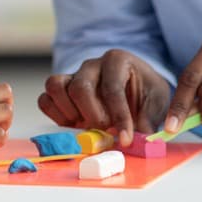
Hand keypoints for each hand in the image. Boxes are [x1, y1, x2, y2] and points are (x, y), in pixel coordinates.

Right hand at [37, 49, 171, 147]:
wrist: (135, 90)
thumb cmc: (145, 93)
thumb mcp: (156, 103)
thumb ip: (148, 120)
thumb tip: (140, 141)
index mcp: (117, 60)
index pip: (112, 89)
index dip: (119, 117)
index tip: (126, 139)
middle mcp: (92, 64)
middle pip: (80, 88)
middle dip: (93, 116)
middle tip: (106, 130)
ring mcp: (73, 75)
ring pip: (56, 87)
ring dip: (70, 113)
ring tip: (87, 124)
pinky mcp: (61, 90)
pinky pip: (45, 99)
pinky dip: (56, 115)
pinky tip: (74, 124)